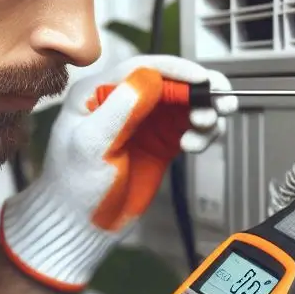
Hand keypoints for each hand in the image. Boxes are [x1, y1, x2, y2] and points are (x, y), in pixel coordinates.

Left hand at [0, 55, 236, 289]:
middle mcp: (125, 100)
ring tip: (203, 130)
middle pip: (173, 81)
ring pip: (187, 104)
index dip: (178, 70)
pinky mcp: (161, 142)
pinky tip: (193, 145)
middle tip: (220, 104)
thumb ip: (121, 109)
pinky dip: (202, 132)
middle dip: (201, 90)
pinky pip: (190, 126)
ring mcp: (146, 121)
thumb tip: (150, 76)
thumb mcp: (92, 144)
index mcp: (99, 92)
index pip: (144, 68)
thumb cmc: (74, 186)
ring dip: (204, 113)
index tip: (202, 80)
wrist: (81, 225)